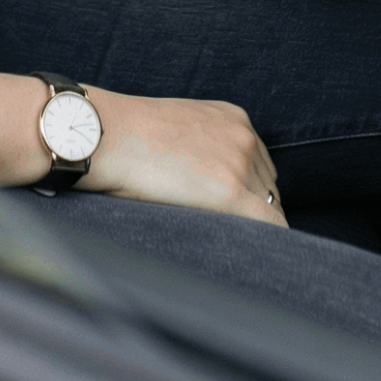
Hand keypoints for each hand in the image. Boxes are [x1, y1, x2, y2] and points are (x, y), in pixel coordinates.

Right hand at [81, 87, 286, 227]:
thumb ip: (203, 146)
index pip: (260, 166)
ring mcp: (241, 164)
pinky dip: (265, 246)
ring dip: (250, 228)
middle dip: (250, 211)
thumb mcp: (178, 127)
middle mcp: (245, 137)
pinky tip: (250, 261)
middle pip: (268, 189)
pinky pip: (272, 228)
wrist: (107, 133)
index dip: (247, 194)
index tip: (232, 214)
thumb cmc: (128, 135)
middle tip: (221, 231)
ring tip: (222, 244)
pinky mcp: (230, 193)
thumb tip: (207, 179)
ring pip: (269, 210)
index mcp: (234, 118)